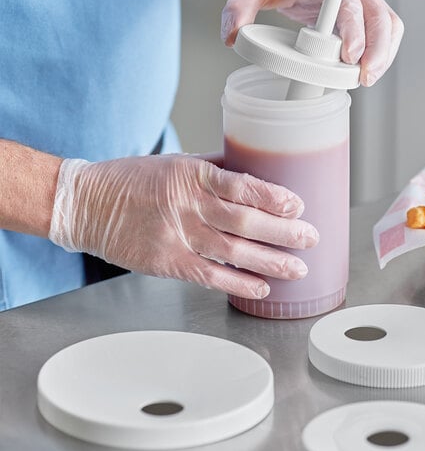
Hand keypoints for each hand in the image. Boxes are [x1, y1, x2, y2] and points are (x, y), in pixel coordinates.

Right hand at [49, 155, 318, 298]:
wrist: (87, 204)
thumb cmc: (132, 180)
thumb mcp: (175, 163)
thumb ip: (213, 170)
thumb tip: (253, 171)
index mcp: (190, 176)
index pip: (240, 186)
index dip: (272, 197)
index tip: (297, 205)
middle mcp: (187, 206)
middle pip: (244, 221)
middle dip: (282, 232)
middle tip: (310, 238)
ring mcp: (177, 236)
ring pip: (232, 251)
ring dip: (269, 262)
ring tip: (297, 268)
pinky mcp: (167, 262)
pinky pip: (209, 276)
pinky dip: (238, 283)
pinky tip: (262, 287)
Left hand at [221, 0, 403, 86]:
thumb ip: (239, 6)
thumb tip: (232, 36)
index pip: (349, 1)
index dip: (354, 29)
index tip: (350, 55)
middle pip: (378, 15)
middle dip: (377, 50)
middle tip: (364, 78)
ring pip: (387, 24)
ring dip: (384, 53)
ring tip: (366, 78)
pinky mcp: (359, 10)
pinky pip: (380, 30)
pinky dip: (379, 51)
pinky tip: (365, 70)